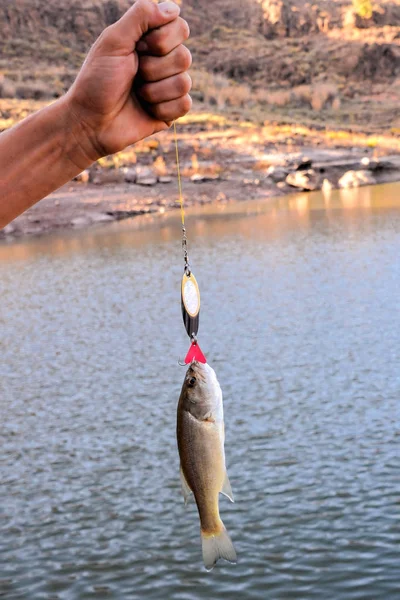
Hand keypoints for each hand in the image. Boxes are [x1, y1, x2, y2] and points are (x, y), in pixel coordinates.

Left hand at [65, 0, 191, 160]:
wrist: (90, 122)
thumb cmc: (96, 81)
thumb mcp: (113, 41)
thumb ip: (140, 17)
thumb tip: (173, 8)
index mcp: (150, 41)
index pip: (180, 27)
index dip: (161, 40)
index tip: (138, 48)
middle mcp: (163, 61)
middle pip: (185, 57)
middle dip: (153, 69)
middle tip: (134, 75)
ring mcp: (168, 87)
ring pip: (184, 82)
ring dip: (155, 91)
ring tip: (137, 95)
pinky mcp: (171, 111)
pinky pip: (184, 104)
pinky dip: (162, 108)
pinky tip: (146, 110)